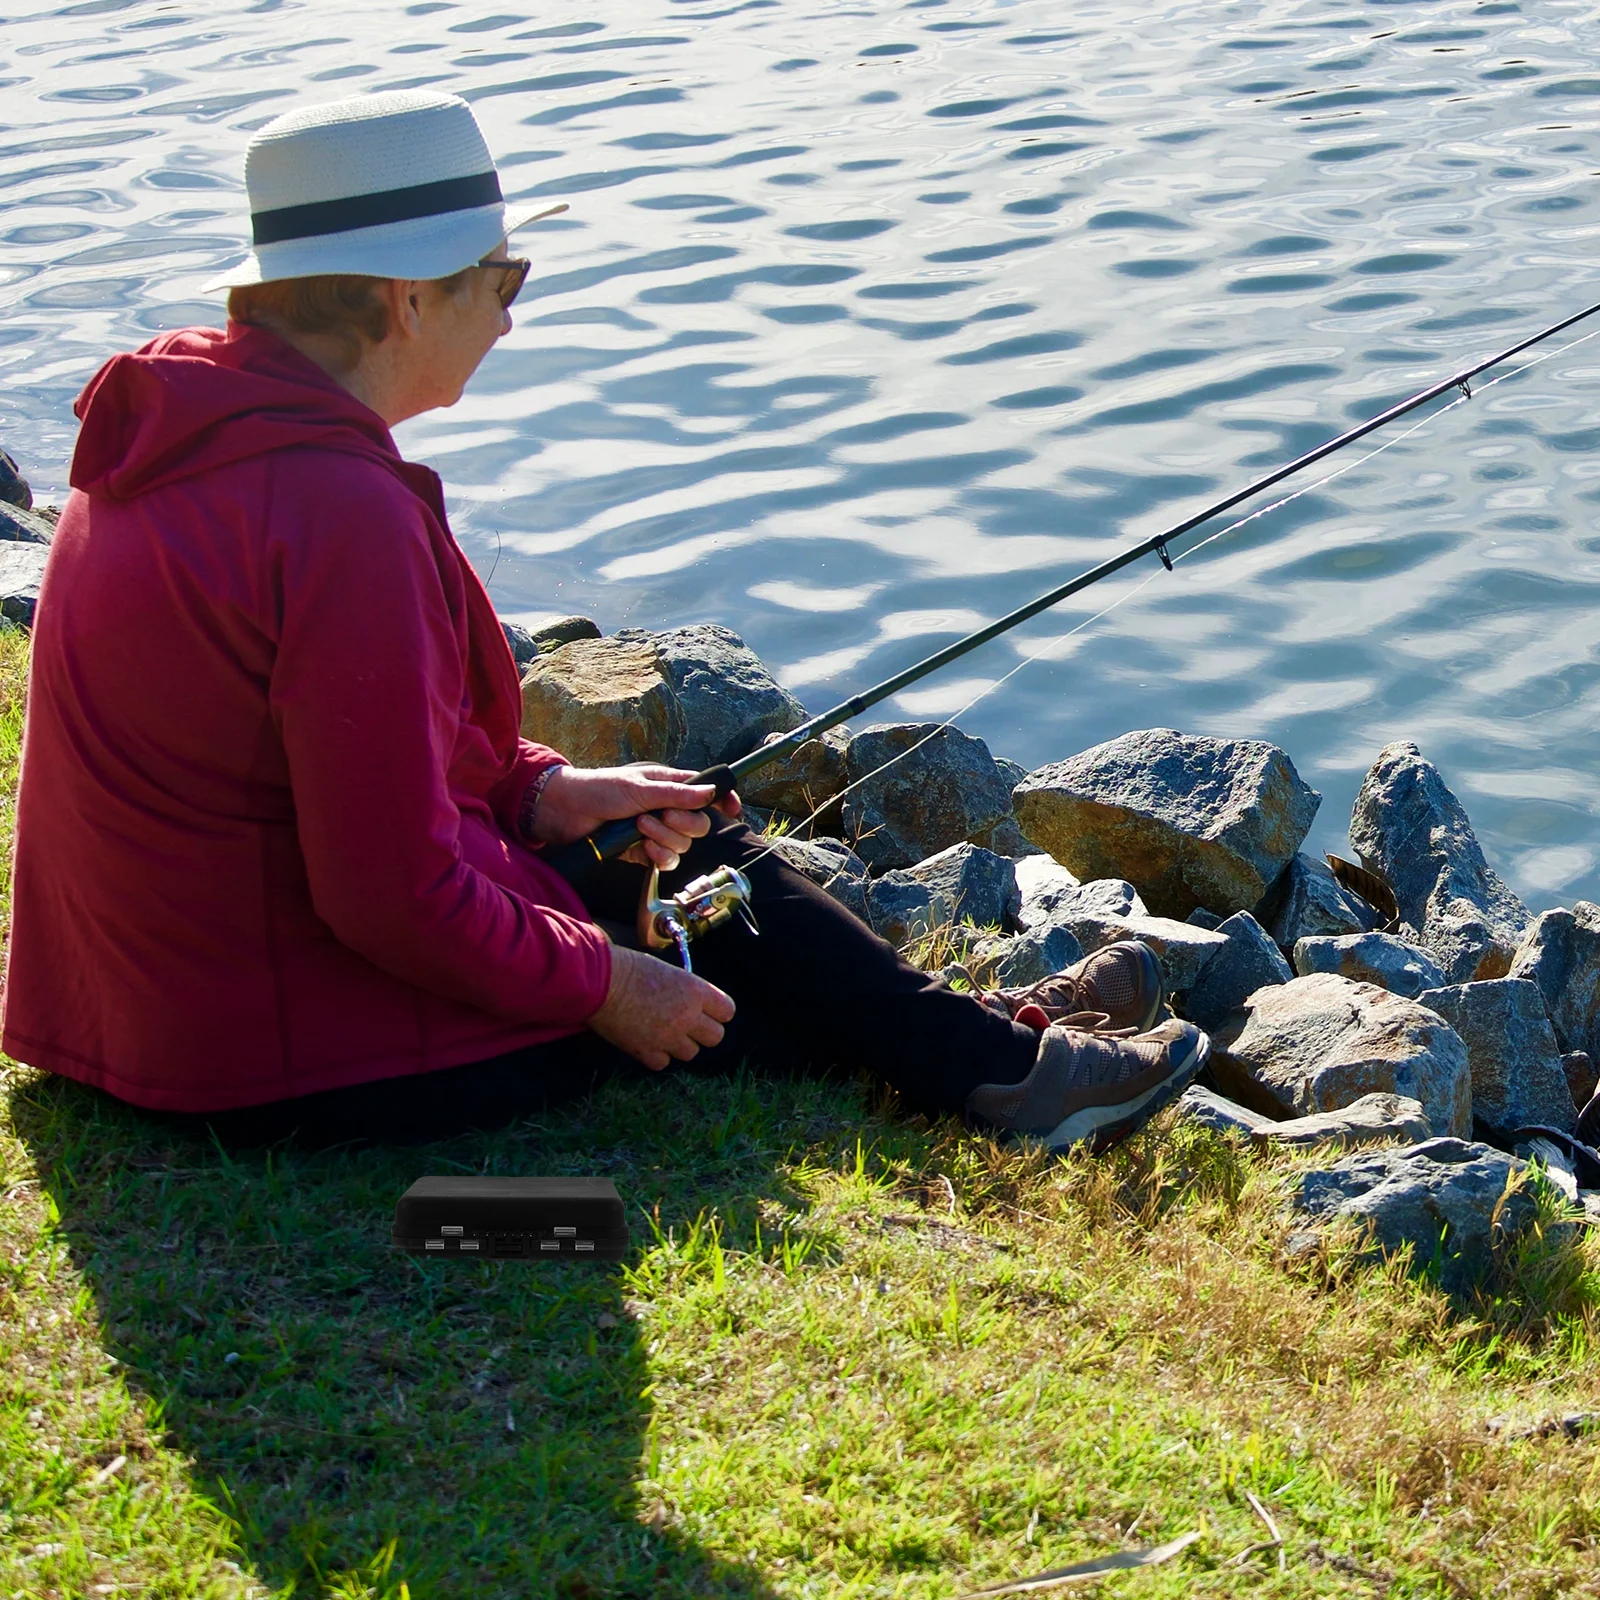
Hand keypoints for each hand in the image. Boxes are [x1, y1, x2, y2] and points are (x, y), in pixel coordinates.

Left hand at [528, 763, 741, 870]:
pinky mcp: (643, 851)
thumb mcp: (639, 787)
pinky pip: (666, 860)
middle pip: (699, 824)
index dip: (723, 800)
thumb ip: (676, 794)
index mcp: (669, 785)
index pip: (706, 792)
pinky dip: (658, 855)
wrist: (566, 812)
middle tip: (659, 815)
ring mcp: (655, 831)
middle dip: (683, 823)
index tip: (733, 809)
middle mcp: (667, 808)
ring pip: (683, 845)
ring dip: (663, 838)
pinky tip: (643, 847)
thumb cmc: (600, 789)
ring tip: (638, 826)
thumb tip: (710, 794)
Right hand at [588, 945, 735, 1069]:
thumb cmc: (629, 969)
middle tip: (686, 1024)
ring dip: (679, 1044)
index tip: (707, 1012)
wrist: (599, 981)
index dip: (717, 1012)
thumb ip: (687, 991)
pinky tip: (646, 1039)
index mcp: (695, 991)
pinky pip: (664, 1063)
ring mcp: (669, 1036)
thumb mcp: (669, 972)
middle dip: (702, 1032)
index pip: (727, 1011)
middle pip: (715, 1037)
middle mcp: (688, 1016)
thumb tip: (695, 1006)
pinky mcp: (648, 1052)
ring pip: (691, 1053)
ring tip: (662, 1030)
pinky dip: (656, 1055)